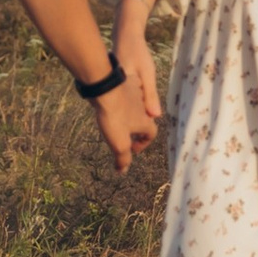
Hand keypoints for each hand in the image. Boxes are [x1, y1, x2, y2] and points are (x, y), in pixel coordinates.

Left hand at [93, 41, 160, 172]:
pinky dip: (120, 105)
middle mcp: (143, 107)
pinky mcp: (122, 86)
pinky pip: (124, 98)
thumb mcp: (120, 142)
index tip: (132, 149)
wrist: (106, 87)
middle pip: (144, 120)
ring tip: (116, 122)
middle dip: (136, 130)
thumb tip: (123, 171)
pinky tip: (109, 107)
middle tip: (124, 136)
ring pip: (135, 108)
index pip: (151, 134)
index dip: (144, 143)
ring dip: (128, 117)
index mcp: (145, 121)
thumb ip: (123, 157)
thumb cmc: (115, 115)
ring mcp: (133, 95)